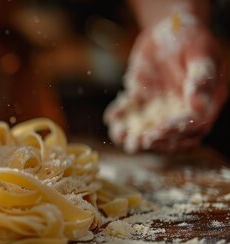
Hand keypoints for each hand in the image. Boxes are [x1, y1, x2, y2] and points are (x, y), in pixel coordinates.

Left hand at [105, 12, 227, 152]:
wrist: (167, 28)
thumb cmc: (190, 38)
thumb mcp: (199, 54)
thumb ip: (200, 80)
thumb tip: (199, 106)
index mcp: (204, 102)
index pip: (192, 124)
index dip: (174, 131)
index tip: (157, 132)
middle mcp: (182, 109)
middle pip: (171, 136)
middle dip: (154, 141)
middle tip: (138, 142)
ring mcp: (160, 107)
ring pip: (148, 129)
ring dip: (133, 136)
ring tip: (120, 136)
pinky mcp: (141, 100)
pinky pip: (130, 113)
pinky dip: (120, 117)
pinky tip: (111, 117)